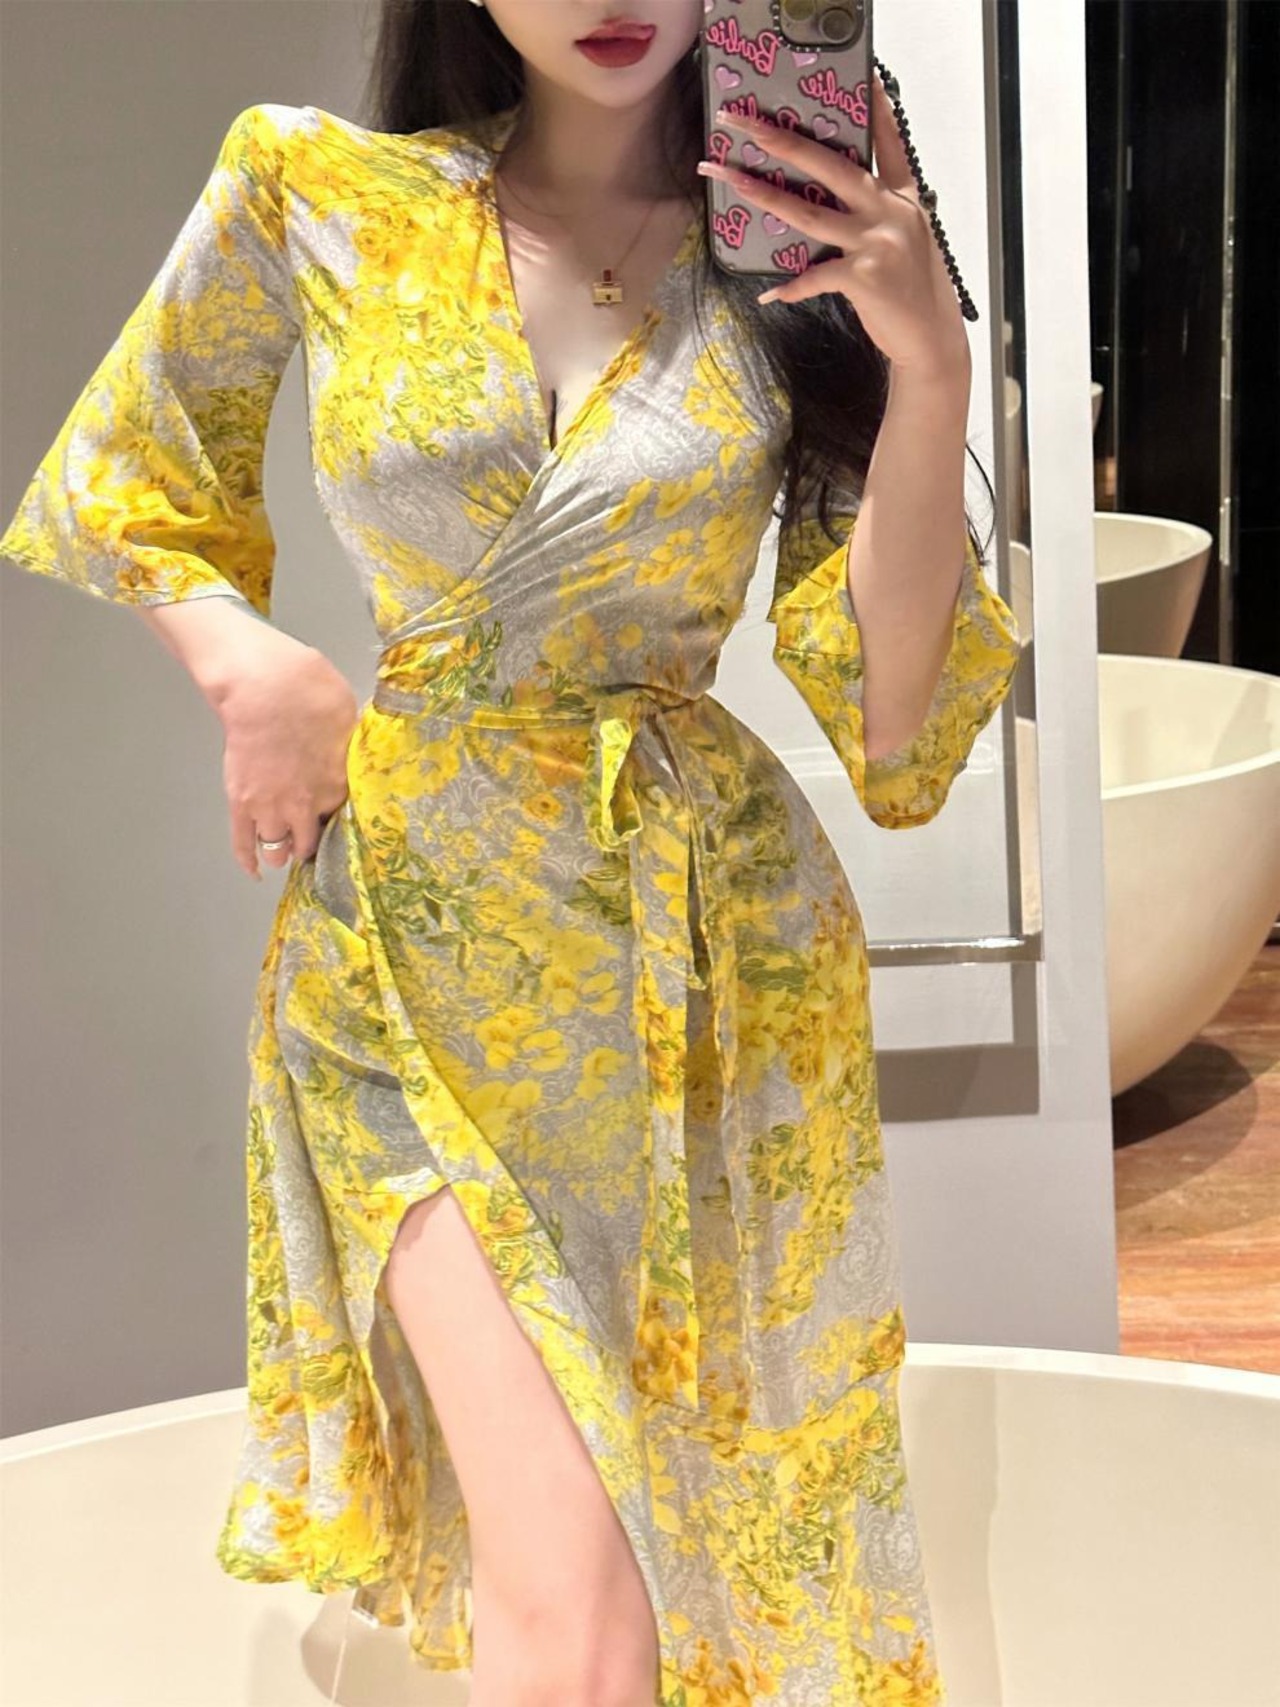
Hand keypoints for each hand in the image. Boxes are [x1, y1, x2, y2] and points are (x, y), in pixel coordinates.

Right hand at [211, 630, 359, 879]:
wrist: (264, 687)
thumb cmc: (311, 691)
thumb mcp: (349, 720)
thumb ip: (351, 748)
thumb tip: (356, 750)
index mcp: (338, 786)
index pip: (342, 818)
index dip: (337, 817)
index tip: (334, 817)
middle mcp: (306, 807)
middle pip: (311, 842)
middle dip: (311, 841)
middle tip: (308, 836)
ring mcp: (271, 808)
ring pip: (279, 849)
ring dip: (283, 850)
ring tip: (285, 846)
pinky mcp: (241, 804)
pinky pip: (243, 844)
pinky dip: (248, 860)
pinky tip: (255, 871)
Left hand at [699, 70, 968, 376]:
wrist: (931, 337)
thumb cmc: (913, 290)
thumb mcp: (907, 239)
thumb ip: (879, 214)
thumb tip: (831, 205)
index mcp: (903, 198)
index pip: (887, 142)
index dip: (874, 108)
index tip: (861, 77)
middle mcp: (890, 211)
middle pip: (829, 165)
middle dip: (781, 140)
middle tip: (743, 123)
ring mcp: (877, 243)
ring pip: (809, 212)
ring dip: (763, 194)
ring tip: (730, 178)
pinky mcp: (864, 278)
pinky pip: (814, 276)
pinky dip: (791, 287)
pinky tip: (771, 294)